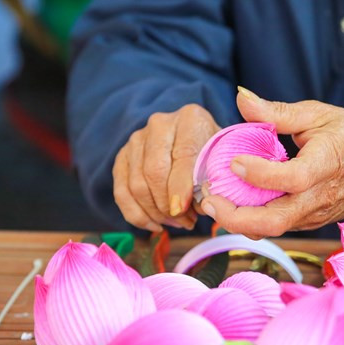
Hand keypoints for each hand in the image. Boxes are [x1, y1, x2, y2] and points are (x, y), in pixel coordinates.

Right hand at [112, 104, 219, 230]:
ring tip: (178, 223)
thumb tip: (201, 204)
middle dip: (167, 204)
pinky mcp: (123, 157)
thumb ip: (215, 180)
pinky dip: (137, 215)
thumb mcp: (222, 162)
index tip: (184, 209)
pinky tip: (156, 225)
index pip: (183, 154)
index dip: (181, 186)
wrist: (196, 142)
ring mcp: (137, 139)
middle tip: (185, 222)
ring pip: (137, 184)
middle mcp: (160, 124)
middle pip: (154, 171)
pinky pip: (122, 192)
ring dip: (156, 213)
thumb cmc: (213, 155)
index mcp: (190, 119)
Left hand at [200, 88, 343, 237]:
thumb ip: (278, 111)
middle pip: (275, 221)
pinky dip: (252, 218)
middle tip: (208, 198)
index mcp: (326, 165)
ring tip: (212, 199)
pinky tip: (234, 201)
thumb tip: (241, 97)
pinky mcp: (310, 222)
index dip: (259, 174)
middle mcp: (319, 197)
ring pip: (272, 229)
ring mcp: (314, 215)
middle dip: (235, 217)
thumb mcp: (321, 114)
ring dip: (238, 220)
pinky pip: (278, 226)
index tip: (232, 161)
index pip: (291, 179)